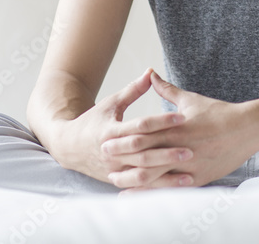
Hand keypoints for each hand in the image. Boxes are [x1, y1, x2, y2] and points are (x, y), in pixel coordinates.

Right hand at [49, 68, 193, 188]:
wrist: (68, 147)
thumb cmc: (93, 121)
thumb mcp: (111, 103)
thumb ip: (133, 90)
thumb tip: (151, 72)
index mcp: (111, 130)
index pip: (140, 126)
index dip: (161, 121)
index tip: (182, 118)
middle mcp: (112, 152)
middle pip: (142, 153)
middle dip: (166, 152)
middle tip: (190, 149)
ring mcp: (114, 169)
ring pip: (142, 173)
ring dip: (166, 174)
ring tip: (188, 170)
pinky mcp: (116, 180)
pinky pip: (140, 186)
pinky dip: (158, 187)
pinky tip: (175, 185)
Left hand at [101, 70, 258, 190]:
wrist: (247, 128)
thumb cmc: (219, 112)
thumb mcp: (190, 100)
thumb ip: (167, 90)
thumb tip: (150, 74)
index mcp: (174, 127)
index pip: (141, 134)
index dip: (121, 140)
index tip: (103, 142)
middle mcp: (178, 147)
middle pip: (143, 156)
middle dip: (121, 160)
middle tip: (102, 164)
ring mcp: (187, 165)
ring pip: (154, 176)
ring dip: (133, 180)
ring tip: (116, 182)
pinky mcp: (197, 178)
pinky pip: (172, 189)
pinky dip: (154, 193)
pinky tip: (142, 196)